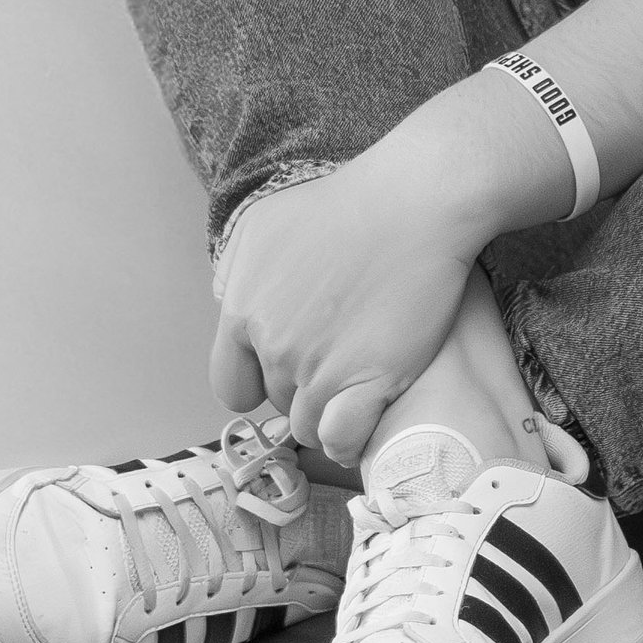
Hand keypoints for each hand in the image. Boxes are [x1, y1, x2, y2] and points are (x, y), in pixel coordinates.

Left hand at [209, 147, 477, 468]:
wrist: (414, 203)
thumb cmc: (344, 204)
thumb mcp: (263, 223)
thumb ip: (236, 271)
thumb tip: (228, 303)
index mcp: (244, 313)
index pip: (232, 384)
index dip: (260, 381)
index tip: (289, 368)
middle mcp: (275, 346)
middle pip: (278, 401)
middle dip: (304, 387)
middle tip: (342, 356)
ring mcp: (320, 369)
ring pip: (309, 425)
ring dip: (330, 411)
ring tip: (360, 383)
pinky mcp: (367, 383)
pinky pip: (342, 439)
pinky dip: (350, 439)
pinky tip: (366, 418)